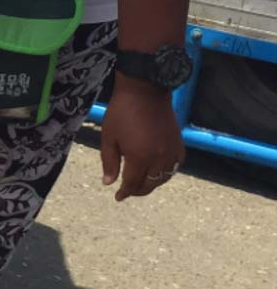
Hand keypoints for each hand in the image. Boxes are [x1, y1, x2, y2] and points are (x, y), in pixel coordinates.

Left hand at [100, 77, 183, 200]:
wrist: (145, 91)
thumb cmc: (122, 112)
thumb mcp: (108, 138)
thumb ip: (109, 162)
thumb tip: (109, 183)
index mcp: (140, 157)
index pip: (133, 183)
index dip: (125, 192)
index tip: (118, 197)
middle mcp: (159, 158)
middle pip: (150, 184)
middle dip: (138, 191)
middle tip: (127, 192)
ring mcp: (172, 151)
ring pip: (164, 178)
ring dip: (152, 184)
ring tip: (141, 184)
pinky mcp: (179, 144)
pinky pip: (176, 166)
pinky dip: (167, 173)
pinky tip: (158, 172)